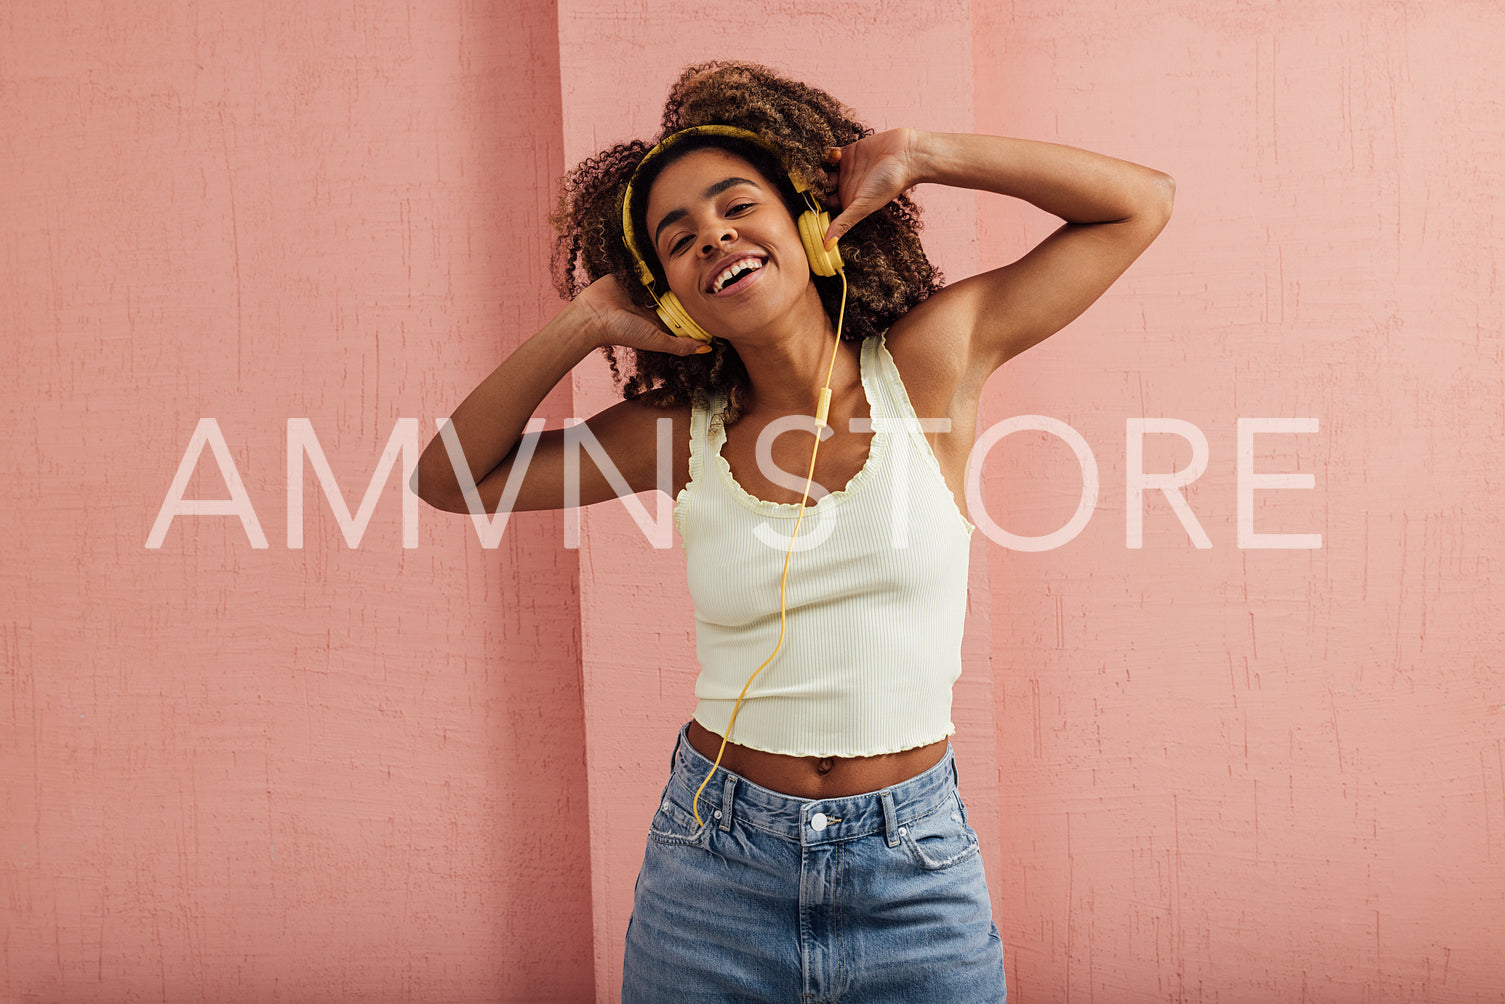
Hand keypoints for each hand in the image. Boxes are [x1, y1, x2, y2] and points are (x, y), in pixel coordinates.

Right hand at [573, 274, 711, 356]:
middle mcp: (653, 304)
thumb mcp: (656, 340)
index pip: (684, 313)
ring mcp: (644, 288)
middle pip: (676, 294)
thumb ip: (680, 345)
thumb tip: (708, 348)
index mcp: (660, 320)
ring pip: (665, 278)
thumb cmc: (623, 332)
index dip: (696, 309)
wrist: (593, 315)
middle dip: (688, 288)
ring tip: (693, 262)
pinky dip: (658, 263)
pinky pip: (649, 266)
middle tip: (706, 276)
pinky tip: (672, 255)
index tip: (712, 301)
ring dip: (674, 273)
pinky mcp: (634, 273)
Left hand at [821, 128, 924, 247]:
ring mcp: (846, 170)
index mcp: (847, 202)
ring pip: (822, 169)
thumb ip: (843, 224)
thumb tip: (826, 248)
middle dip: (812, 182)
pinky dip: (825, 153)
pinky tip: (830, 153)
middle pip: (820, 187)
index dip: (814, 202)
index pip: (824, 205)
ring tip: (818, 165)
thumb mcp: (863, 206)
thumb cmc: (889, 183)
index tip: (804, 198)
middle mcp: (845, 187)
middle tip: (809, 178)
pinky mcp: (848, 152)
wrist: (906, 155)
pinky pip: (829, 153)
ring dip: (816, 166)